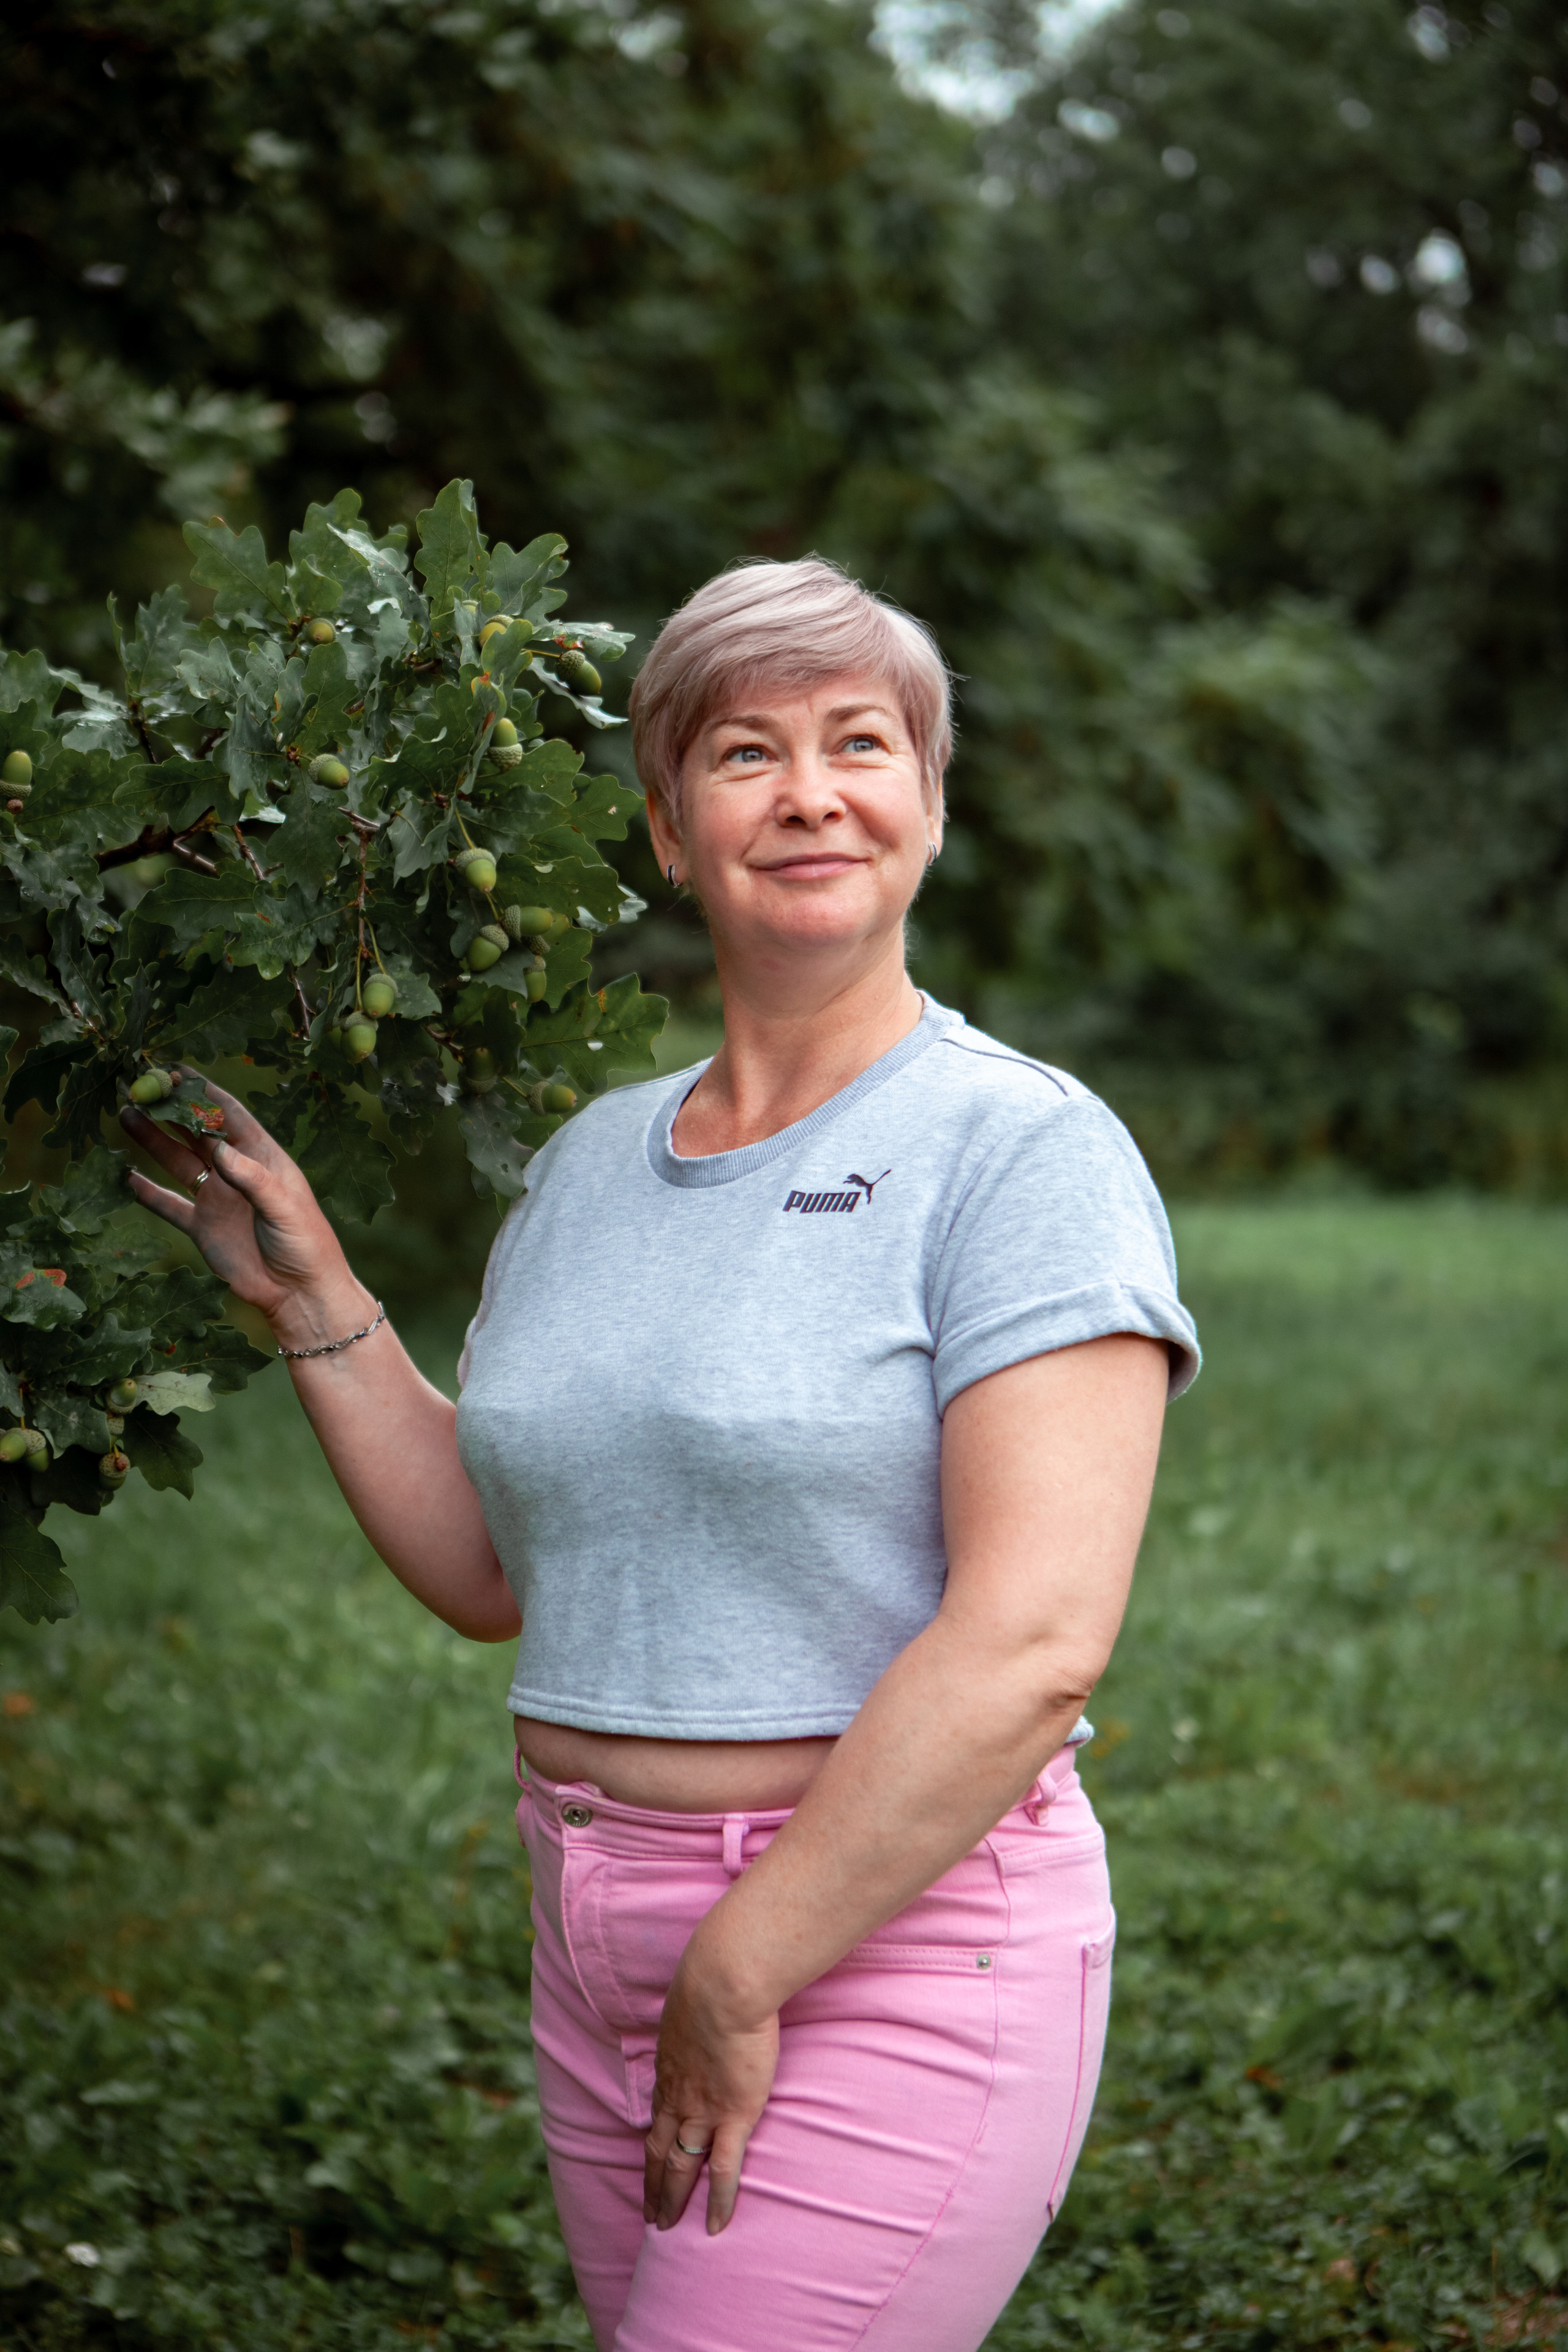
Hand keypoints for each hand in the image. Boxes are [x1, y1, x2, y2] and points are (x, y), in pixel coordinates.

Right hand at [120, 1071, 357, 1344]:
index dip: (203, 1092)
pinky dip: (148, 1192)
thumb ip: (252, 1177)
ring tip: (127, 1114)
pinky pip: (169, 1205)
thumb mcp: (285, 1207)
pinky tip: (127, 1175)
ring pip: (178, 1161)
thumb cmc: (306, 1244)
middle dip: (170, 1108)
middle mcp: (236, 1172)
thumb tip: (219, 1147)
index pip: (229, 1115)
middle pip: (197, 1132)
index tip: (175, 1070)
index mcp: (262, 1158)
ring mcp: (217, 1198)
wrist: (299, 1293)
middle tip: (140, 1086)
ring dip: (153, 1139)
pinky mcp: (202, 1227)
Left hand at [644, 1943, 779, 2235]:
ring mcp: (703, 2110)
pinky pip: (724, 2170)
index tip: (650, 2164)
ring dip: (672, 2199)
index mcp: (670, 2068)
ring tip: (666, 2227)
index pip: (657, 2116)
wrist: (724, 1984)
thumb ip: (697, 2013)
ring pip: (682, 2167)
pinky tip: (716, 2226)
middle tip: (649, 2214)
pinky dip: (719, 2200)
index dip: (652, 2144)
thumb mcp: (694, 1999)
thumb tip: (705, 2003)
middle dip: (652, 2184)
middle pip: (659, 2150)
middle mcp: (679, 2096)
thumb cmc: (714, 1980)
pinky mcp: (734, 2115)